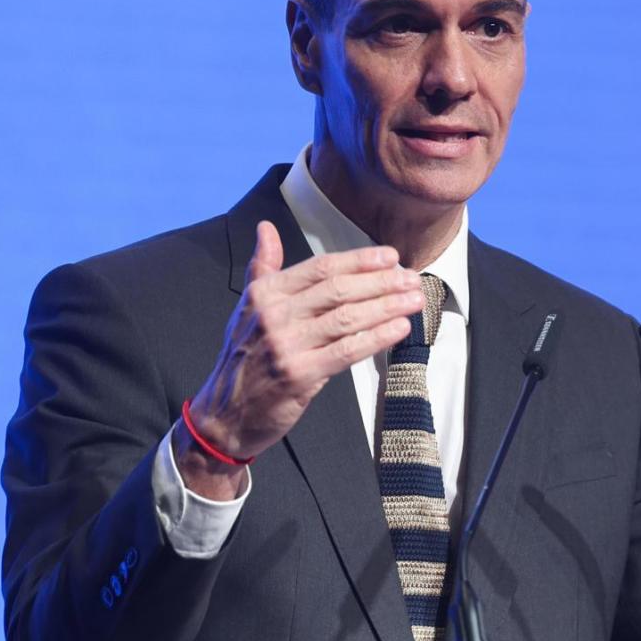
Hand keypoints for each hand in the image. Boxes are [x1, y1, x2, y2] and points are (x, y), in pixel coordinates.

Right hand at [175, 220, 423, 498]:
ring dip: (387, 306)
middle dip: (382, 282)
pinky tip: (399, 329)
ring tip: (414, 300)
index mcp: (264, 293)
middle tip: (412, 278)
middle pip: (339, 290)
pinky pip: (347, 350)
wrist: (226, 412)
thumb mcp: (248, 308)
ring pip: (348, 318)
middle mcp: (274, 315)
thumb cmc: (245, 357)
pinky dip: (377, 337)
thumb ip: (263, 268)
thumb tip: (266, 228)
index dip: (360, 260)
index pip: (321, 268)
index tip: (391, 256)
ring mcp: (286, 345)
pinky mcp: (300, 374)